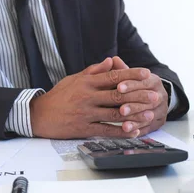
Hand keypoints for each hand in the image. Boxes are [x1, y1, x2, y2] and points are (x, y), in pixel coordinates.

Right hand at [30, 58, 155, 138]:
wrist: (39, 115)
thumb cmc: (58, 96)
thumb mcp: (73, 78)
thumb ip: (93, 70)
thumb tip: (111, 61)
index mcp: (87, 82)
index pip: (113, 76)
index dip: (131, 74)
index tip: (146, 73)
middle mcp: (88, 96)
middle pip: (118, 95)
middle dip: (139, 95)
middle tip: (155, 96)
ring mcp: (86, 113)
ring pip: (115, 114)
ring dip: (134, 115)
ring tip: (150, 114)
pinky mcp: (84, 128)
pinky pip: (106, 130)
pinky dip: (121, 131)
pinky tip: (133, 131)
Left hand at [115, 57, 168, 135]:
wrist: (152, 98)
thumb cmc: (135, 86)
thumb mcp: (130, 77)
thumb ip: (122, 70)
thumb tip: (113, 60)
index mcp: (154, 81)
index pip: (144, 82)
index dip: (131, 84)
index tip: (119, 87)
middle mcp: (161, 95)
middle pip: (148, 100)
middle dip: (134, 105)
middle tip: (121, 109)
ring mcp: (161, 109)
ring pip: (149, 115)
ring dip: (136, 120)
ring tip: (124, 125)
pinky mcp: (159, 122)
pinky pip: (149, 127)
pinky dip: (138, 130)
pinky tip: (129, 132)